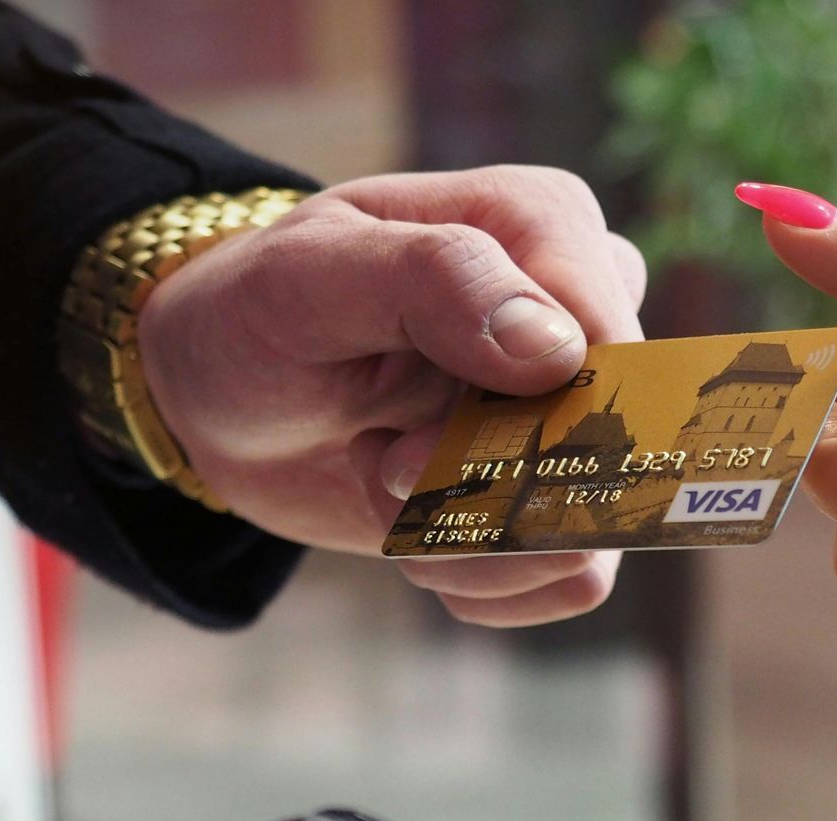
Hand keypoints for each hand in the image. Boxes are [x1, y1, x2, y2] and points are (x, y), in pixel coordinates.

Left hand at [140, 166, 646, 626]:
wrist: (226, 398)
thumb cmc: (260, 313)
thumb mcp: (308, 277)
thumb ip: (433, 281)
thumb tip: (555, 350)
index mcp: (545, 226)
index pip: (610, 351)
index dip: (522, 427)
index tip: (401, 446)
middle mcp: (585, 314)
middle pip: (606, 450)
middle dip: (479, 489)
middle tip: (378, 461)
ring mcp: (578, 410)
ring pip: (593, 530)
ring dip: (470, 542)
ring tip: (384, 487)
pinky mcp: (558, 493)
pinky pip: (576, 577)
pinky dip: (483, 579)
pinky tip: (415, 532)